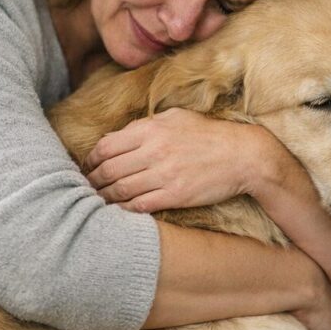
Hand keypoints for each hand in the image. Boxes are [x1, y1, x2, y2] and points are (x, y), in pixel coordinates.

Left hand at [86, 108, 269, 212]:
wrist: (244, 156)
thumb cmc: (210, 135)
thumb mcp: (177, 118)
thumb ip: (146, 125)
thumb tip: (119, 135)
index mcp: (151, 129)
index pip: (106, 146)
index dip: (91, 160)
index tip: (88, 167)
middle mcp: (154, 151)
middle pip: (108, 170)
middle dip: (93, 181)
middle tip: (87, 187)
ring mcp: (164, 175)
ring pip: (120, 190)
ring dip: (104, 197)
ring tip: (96, 201)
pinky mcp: (175, 195)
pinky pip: (139, 205)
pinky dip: (123, 209)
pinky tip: (116, 211)